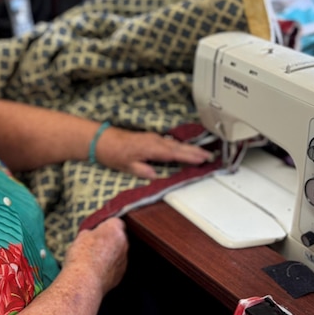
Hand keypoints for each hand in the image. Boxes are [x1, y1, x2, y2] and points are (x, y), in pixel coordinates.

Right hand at [63, 217, 128, 294]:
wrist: (84, 281)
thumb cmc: (81, 257)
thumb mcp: (81, 237)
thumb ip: (91, 232)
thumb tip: (91, 234)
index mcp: (114, 229)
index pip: (115, 221)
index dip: (105, 225)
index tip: (98, 229)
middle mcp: (123, 243)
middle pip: (118, 238)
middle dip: (108, 240)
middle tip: (93, 245)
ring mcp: (124, 260)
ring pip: (117, 253)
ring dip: (109, 255)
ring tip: (92, 260)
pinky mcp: (121, 274)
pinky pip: (115, 267)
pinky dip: (108, 267)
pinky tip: (95, 270)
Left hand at [95, 127, 212, 178]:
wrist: (103, 140)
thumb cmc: (114, 153)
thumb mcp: (127, 166)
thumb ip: (142, 170)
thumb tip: (155, 176)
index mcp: (151, 148)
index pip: (175, 153)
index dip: (190, 156)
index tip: (202, 159)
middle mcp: (155, 141)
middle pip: (179, 147)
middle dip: (195, 151)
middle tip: (209, 156)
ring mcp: (153, 138)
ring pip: (176, 144)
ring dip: (189, 148)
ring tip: (203, 153)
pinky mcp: (151, 138)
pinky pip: (170, 142)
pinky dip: (180, 146)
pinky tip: (185, 149)